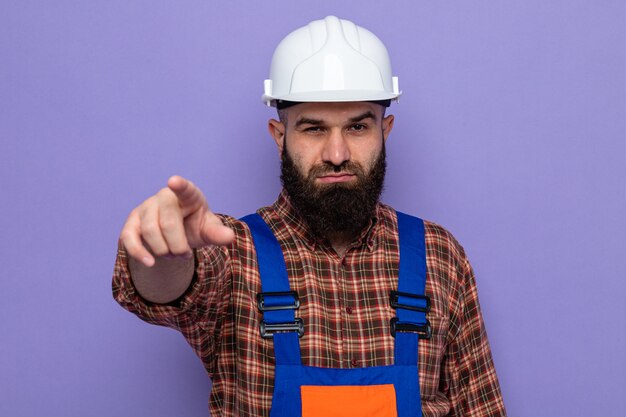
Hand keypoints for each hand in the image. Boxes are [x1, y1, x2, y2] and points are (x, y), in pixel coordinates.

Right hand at [119, 176, 234, 266]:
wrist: (175, 236)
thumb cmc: (194, 226)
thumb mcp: (208, 230)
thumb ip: (217, 233)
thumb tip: (229, 237)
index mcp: (188, 195)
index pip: (184, 188)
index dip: (180, 185)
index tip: (174, 181)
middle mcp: (164, 197)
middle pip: (168, 223)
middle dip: (178, 246)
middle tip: (185, 253)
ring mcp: (146, 208)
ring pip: (150, 232)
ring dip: (164, 251)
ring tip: (173, 254)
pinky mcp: (132, 222)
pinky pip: (129, 237)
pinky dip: (139, 252)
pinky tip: (150, 263)